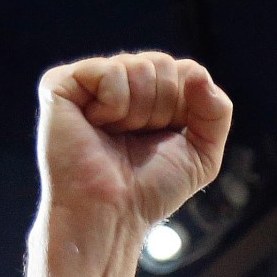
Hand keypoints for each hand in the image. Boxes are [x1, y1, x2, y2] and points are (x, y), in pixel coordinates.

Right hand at [24, 52, 232, 276]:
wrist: (112, 212)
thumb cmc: (152, 188)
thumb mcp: (203, 153)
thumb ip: (216, 111)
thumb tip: (198, 72)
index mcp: (151, 93)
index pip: (186, 70)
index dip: (186, 106)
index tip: (169, 136)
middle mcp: (120, 81)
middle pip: (162, 64)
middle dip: (163, 108)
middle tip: (139, 138)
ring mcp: (89, 81)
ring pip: (137, 66)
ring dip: (138, 111)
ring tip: (116, 134)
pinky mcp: (61, 84)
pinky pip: (108, 71)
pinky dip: (114, 103)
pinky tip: (97, 124)